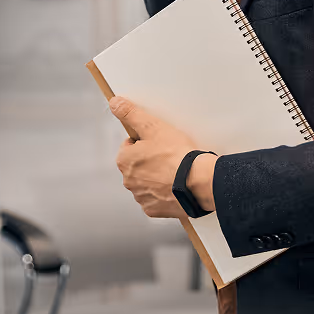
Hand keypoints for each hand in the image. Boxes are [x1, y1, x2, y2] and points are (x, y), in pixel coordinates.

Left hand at [110, 96, 216, 218]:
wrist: (198, 182)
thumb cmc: (176, 154)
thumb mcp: (152, 126)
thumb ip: (130, 113)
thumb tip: (114, 103)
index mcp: (124, 161)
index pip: (130, 145)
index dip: (146, 141)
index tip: (160, 142)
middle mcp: (128, 182)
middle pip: (138, 165)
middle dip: (150, 160)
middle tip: (169, 155)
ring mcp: (141, 197)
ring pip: (147, 182)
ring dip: (157, 177)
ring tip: (175, 171)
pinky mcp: (155, 210)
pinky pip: (157, 198)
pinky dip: (165, 193)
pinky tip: (176, 186)